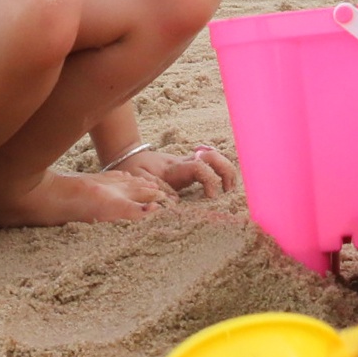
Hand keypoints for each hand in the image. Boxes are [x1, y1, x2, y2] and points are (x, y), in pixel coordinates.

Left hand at [114, 145, 237, 198]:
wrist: (127, 155)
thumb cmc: (132, 169)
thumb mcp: (138, 180)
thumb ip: (155, 189)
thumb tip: (176, 202)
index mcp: (173, 168)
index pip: (198, 167)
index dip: (209, 180)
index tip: (211, 197)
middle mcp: (183, 164)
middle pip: (213, 156)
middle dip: (226, 170)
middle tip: (230, 190)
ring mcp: (187, 164)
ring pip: (213, 158)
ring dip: (226, 170)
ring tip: (230, 190)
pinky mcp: (187, 168)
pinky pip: (207, 166)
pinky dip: (218, 173)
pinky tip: (223, 188)